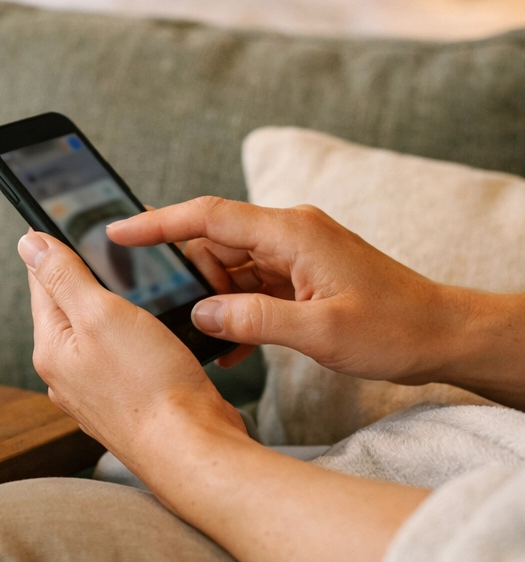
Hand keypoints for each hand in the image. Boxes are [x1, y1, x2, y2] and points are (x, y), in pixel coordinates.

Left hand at [19, 225, 429, 561]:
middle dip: (91, 276)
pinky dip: (138, 335)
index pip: (42, 281)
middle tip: (118, 250)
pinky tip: (159, 329)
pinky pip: (125, 355)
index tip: (74, 221)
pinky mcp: (130, 400)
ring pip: (101, 330)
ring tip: (145, 286)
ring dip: (119, 306)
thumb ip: (63, 276)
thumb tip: (29, 243)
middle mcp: (67, 372)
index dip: (58, 246)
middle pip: (71, 305)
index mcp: (51, 348)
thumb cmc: (150, 387)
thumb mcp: (101, 314)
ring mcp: (98, 390)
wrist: (194, 449)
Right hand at [108, 196, 467, 384]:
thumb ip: (254, 319)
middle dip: (191, 278)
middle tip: (178, 315)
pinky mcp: (300, 274)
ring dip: (216, 301)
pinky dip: (237, 310)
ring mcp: (295, 253)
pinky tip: (232, 345)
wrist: (445, 335)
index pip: (207, 216)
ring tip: (215, 341)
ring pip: (230, 266)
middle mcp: (288, 233)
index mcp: (290, 232)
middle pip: (214, 242)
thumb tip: (201, 313)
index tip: (117, 231)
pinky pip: (252, 284)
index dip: (157, 222)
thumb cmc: (395, 328)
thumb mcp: (321, 332)